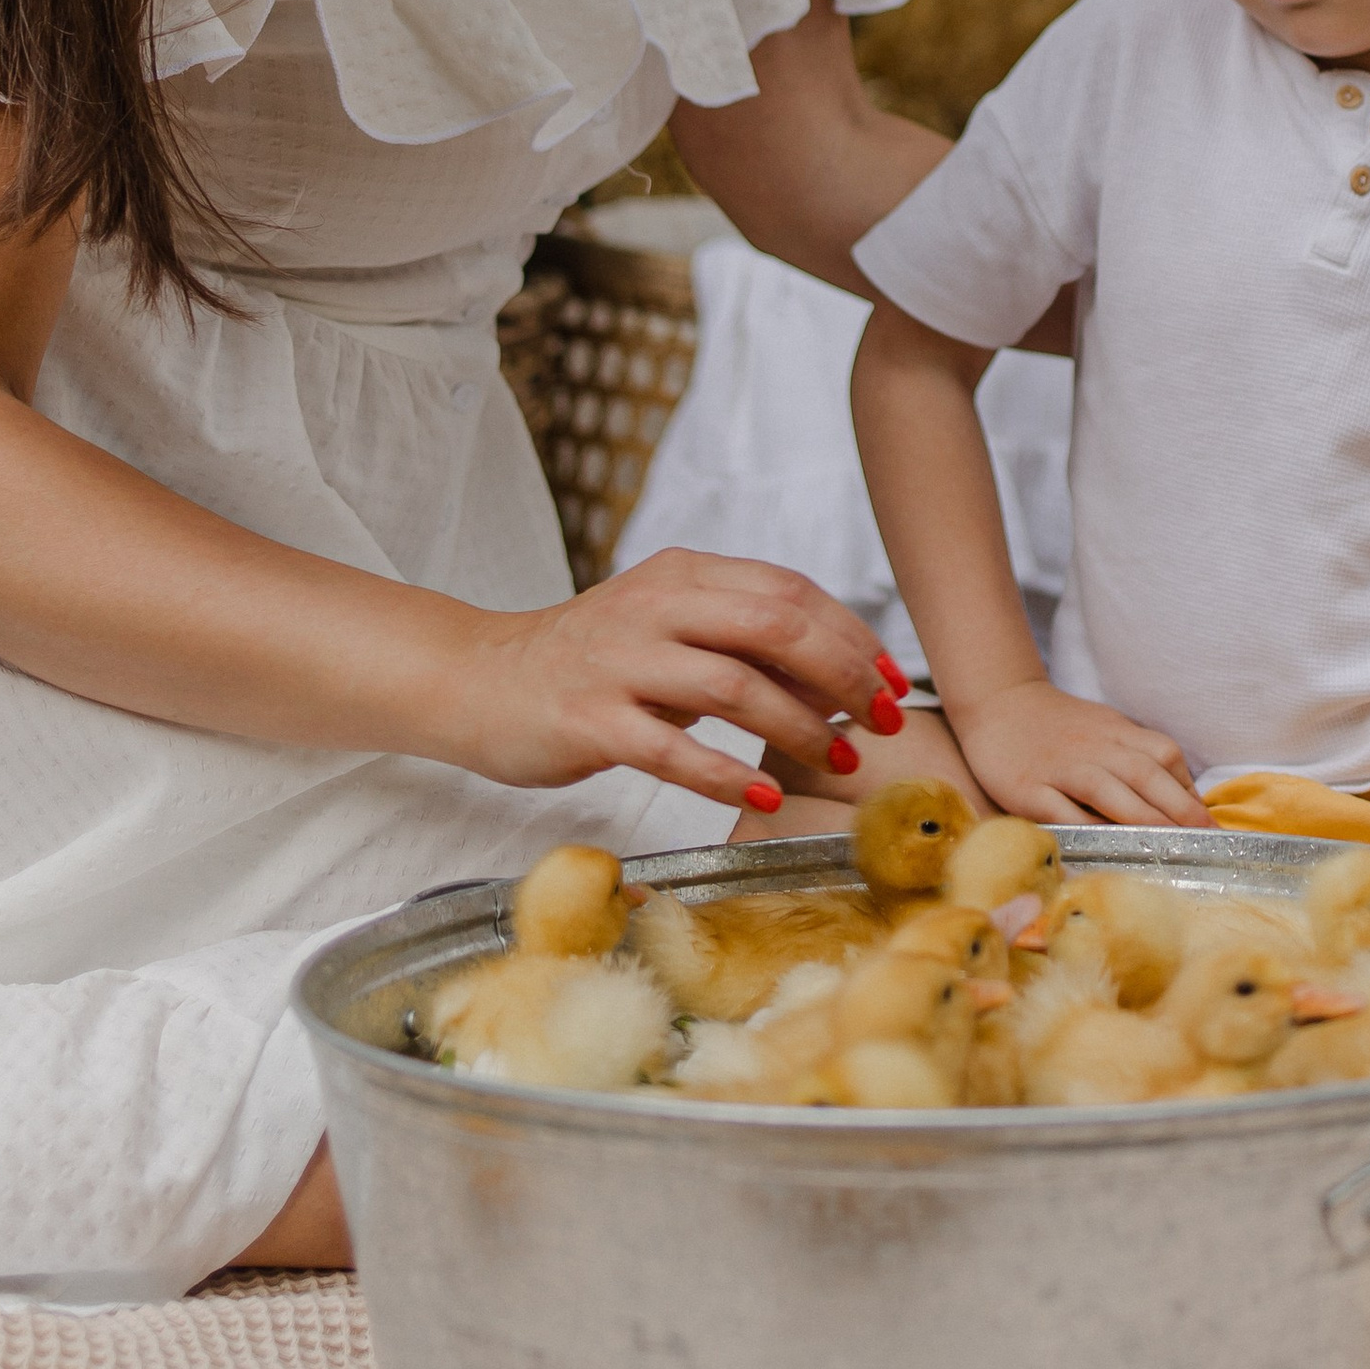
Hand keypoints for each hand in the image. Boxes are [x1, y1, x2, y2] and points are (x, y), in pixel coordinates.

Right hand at [442, 550, 888, 815]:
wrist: (477, 678)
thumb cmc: (590, 661)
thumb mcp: (669, 630)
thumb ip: (740, 642)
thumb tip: (835, 678)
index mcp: (684, 574)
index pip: (790, 591)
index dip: (852, 636)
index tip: (892, 681)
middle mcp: (656, 606)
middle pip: (775, 627)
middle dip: (843, 676)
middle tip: (880, 723)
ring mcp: (620, 661)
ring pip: (734, 686)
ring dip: (799, 727)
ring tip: (839, 762)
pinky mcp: (589, 719)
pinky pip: (671, 749)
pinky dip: (726, 773)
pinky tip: (764, 794)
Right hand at [960, 680, 1212, 828]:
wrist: (999, 703)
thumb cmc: (1062, 726)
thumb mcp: (1107, 728)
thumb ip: (1141, 757)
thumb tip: (1186, 799)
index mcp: (1117, 732)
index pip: (1164, 754)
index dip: (1189, 789)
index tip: (1210, 825)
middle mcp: (1093, 747)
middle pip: (1143, 774)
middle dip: (1177, 809)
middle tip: (1204, 841)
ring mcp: (1059, 767)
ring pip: (1106, 790)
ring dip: (1141, 820)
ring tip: (1167, 849)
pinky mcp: (1026, 787)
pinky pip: (1058, 811)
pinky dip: (1083, 830)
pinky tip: (1103, 851)